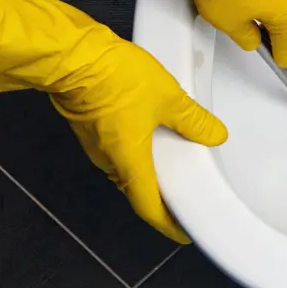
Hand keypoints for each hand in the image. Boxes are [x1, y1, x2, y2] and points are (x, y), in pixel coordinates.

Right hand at [51, 40, 227, 243]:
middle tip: (186, 196)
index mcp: (129, 162)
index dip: (170, 224)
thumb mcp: (168, 98)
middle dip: (162, 196)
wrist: (71, 55)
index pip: (150, 208)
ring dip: (149, 168)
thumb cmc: (114, 78)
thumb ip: (194, 120)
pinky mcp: (89, 126)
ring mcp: (95, 144)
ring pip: (126, 166)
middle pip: (138, 189)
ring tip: (175, 163)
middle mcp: (108, 160)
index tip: (184, 232)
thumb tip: (214, 135)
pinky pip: (117, 147)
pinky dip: (137, 148)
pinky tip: (152, 133)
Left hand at [179, 0, 286, 67]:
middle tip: (248, 30)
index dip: (281, 53)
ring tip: (223, 0)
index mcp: (286, 11)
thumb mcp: (229, 24)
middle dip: (263, 22)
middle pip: (278, 12)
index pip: (286, 40)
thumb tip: (254, 36)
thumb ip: (246, 37)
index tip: (282, 62)